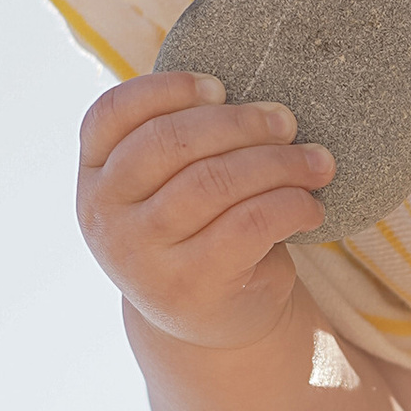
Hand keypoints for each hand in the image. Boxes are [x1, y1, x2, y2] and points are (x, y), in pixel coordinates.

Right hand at [76, 71, 335, 350]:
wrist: (208, 324)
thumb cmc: (197, 232)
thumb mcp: (167, 186)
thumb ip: (181, 142)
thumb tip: (260, 101)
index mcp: (93, 174)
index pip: (113, 113)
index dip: (168, 89)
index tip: (221, 87)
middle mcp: (105, 214)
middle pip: (170, 141)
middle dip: (240, 123)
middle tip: (287, 121)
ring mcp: (142, 254)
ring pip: (215, 181)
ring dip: (278, 163)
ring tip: (316, 163)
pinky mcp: (191, 285)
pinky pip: (250, 223)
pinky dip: (291, 205)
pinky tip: (310, 207)